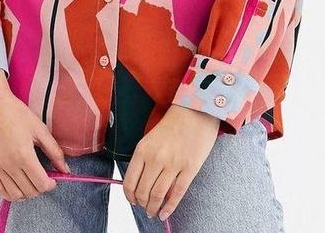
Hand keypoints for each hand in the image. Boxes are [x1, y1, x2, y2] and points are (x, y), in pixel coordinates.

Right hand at [0, 71, 71, 202]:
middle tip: (43, 178)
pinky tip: (17, 184)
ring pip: (14, 195)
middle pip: (29, 191)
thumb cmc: (15, 112)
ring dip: (26, 193)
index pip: (41, 184)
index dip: (50, 185)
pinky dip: (10, 193)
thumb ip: (54, 151)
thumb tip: (66, 169)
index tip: (53, 179)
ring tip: (30, 181)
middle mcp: (8, 164)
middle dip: (40, 188)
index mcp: (23, 154)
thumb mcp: (39, 128)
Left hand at [122, 104, 219, 220]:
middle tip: (144, 207)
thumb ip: (144, 158)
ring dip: (153, 208)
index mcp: (143, 149)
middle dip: (142, 204)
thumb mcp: (150, 138)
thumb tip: (140, 182)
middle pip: (143, 192)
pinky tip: (164, 214)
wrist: (195, 111)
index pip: (129, 181)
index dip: (129, 195)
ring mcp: (173, 165)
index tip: (132, 200)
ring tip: (153, 212)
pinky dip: (169, 208)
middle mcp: (155, 158)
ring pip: (158, 195)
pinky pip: (177, 194)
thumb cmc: (172, 123)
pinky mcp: (189, 169)